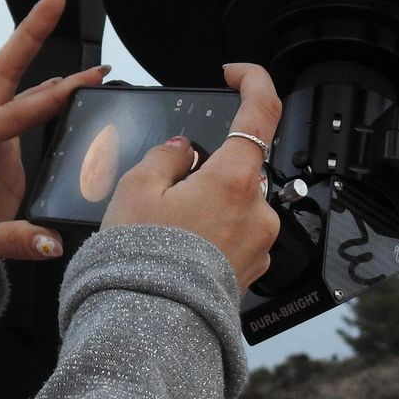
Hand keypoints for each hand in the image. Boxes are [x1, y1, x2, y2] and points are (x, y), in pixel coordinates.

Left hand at [0, 0, 110, 287]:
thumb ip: (14, 240)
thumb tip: (51, 241)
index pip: (7, 115)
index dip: (43, 103)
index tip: (77, 87)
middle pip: (4, 69)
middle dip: (29, 30)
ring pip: (15, 80)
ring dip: (39, 47)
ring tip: (66, 15)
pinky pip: (26, 106)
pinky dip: (51, 89)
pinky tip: (77, 80)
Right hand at [99, 63, 282, 290]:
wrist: (152, 324)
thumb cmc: (143, 257)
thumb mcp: (136, 189)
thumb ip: (164, 157)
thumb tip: (182, 151)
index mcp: (235, 178)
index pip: (262, 111)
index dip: (253, 81)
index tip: (235, 74)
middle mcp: (258, 208)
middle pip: (240, 166)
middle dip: (208, 169)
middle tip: (166, 191)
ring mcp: (259, 243)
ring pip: (237, 203)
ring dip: (209, 205)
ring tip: (167, 230)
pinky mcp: (252, 270)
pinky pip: (235, 236)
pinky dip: (212, 234)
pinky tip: (181, 251)